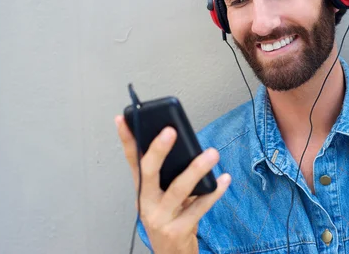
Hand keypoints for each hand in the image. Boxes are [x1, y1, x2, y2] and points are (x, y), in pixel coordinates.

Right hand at [115, 115, 230, 253]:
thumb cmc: (171, 220)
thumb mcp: (164, 196)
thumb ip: (169, 174)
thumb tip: (187, 145)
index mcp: (143, 189)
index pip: (132, 160)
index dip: (126, 139)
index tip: (124, 118)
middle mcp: (147, 203)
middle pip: (149, 172)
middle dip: (158, 150)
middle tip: (171, 131)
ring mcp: (160, 218)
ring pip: (178, 190)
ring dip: (196, 170)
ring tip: (212, 154)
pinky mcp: (177, 231)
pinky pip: (198, 208)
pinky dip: (213, 193)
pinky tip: (223, 180)